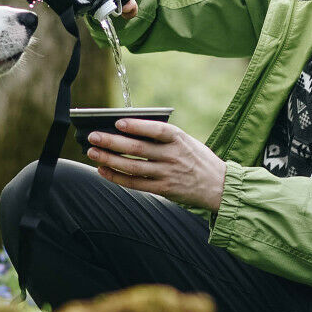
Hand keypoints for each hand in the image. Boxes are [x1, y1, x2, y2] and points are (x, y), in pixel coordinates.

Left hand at [86, 118, 225, 210]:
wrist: (218, 186)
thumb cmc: (197, 158)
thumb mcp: (186, 141)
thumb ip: (162, 137)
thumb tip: (128, 130)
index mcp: (179, 139)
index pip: (156, 130)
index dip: (137, 126)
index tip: (118, 122)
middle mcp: (173, 156)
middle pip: (137, 149)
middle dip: (112, 142)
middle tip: (93, 137)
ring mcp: (167, 174)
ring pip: (132, 167)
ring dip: (109, 160)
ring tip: (92, 153)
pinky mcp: (164, 189)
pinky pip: (135, 184)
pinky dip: (117, 177)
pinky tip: (103, 170)